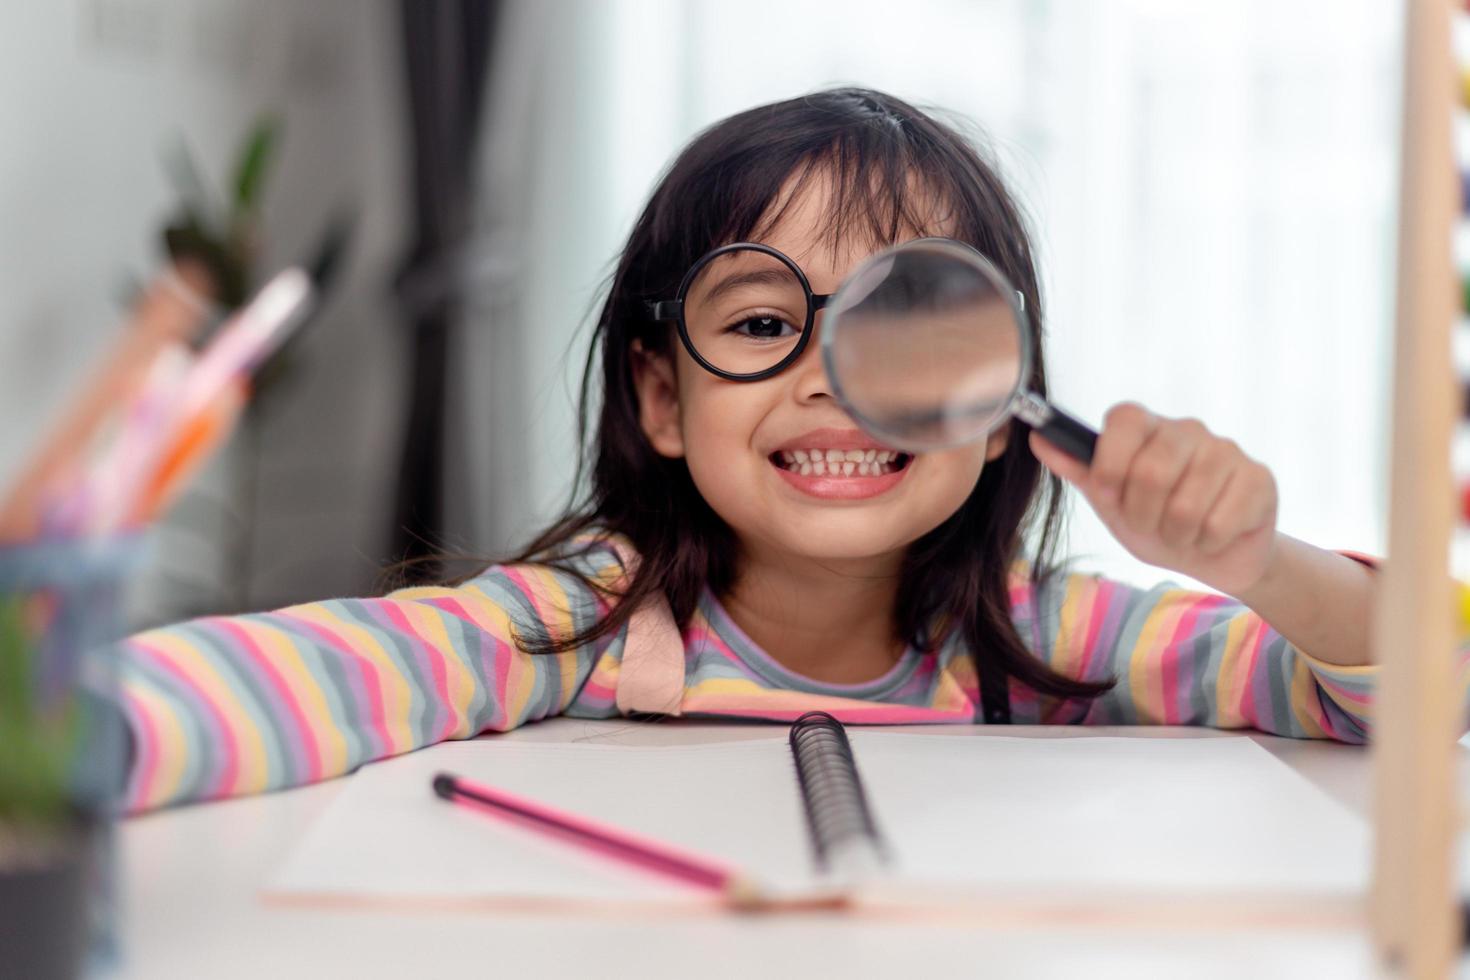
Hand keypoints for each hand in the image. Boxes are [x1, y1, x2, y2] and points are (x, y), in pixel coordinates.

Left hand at [1029, 403, 1279, 595]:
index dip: (1111, 466)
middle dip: (1142, 516)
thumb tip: (1038, 438)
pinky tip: (1213, 536)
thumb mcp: (1109, 501)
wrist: (1211, 557)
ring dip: (1175, 535)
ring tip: (1182, 532)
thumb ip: (1079, 469)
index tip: (1110, 495)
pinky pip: (1219, 522)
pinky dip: (1207, 543)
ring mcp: (1227, 450)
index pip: (1123, 419)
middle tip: (1150, 523)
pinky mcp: (1260, 478)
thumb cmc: (1155, 522)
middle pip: (1151, 471)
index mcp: (1147, 427)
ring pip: (1186, 505)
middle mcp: (1188, 429)